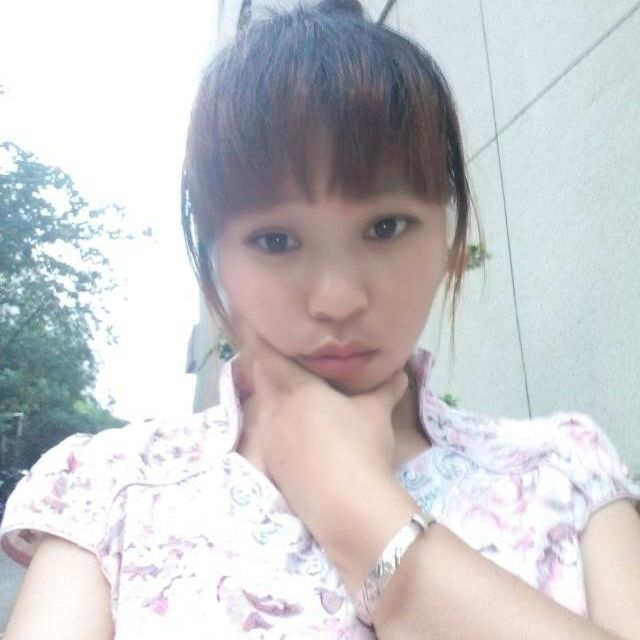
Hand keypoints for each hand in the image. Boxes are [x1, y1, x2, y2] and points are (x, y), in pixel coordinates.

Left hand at [233, 318, 418, 592]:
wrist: (347, 504)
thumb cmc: (360, 445)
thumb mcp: (375, 412)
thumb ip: (384, 389)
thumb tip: (400, 373)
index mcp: (294, 388)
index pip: (265, 354)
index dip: (254, 336)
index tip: (244, 319)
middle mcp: (273, 409)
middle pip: (258, 379)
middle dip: (263, 365)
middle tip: (273, 356)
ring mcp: (268, 439)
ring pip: (260, 407)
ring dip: (267, 396)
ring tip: (284, 394)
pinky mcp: (270, 465)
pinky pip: (264, 434)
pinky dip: (272, 425)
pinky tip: (290, 433)